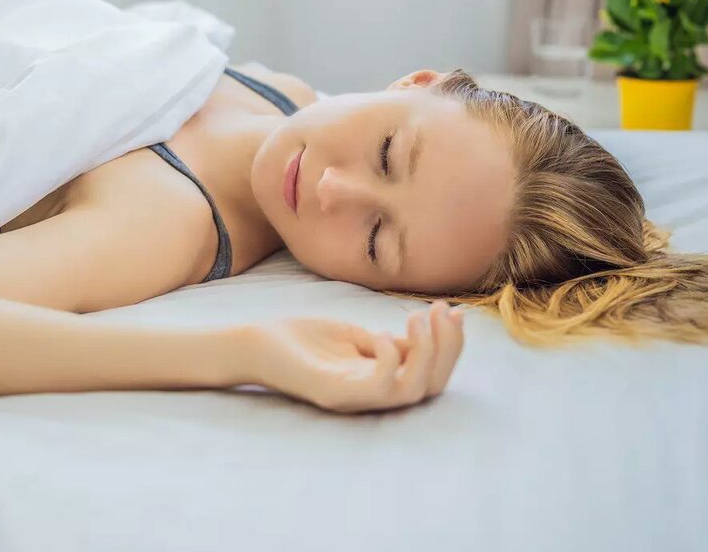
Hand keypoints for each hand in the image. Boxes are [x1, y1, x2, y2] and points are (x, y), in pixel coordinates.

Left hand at [246, 301, 463, 413]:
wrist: (254, 344)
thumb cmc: (303, 340)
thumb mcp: (356, 335)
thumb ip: (390, 342)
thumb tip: (427, 335)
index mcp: (380, 382)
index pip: (432, 376)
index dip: (451, 347)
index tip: (453, 311)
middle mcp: (371, 396)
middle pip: (431, 387)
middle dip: (447, 348)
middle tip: (441, 311)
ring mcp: (353, 398)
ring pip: (412, 392)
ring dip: (426, 353)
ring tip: (416, 318)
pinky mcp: (332, 392)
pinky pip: (376, 387)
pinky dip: (389, 360)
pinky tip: (380, 333)